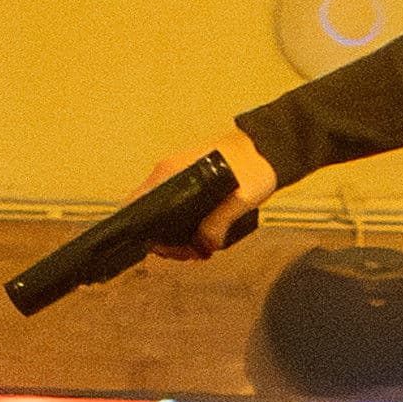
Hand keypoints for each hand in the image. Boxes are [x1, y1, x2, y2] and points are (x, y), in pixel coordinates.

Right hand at [141, 129, 277, 260]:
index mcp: (171, 173)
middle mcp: (167, 174)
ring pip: (162, 215)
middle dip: (164, 241)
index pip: (135, 204)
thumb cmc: (254, 167)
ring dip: (175, 236)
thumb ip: (219, 225)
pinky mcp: (188, 183)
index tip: (164, 247)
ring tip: (198, 248)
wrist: (267, 148)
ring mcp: (176, 177)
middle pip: (147, 215)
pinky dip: (182, 226)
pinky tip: (201, 238)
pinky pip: (174, 209)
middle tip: (188, 253)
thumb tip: (202, 246)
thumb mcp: (239, 201)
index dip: (142, 231)